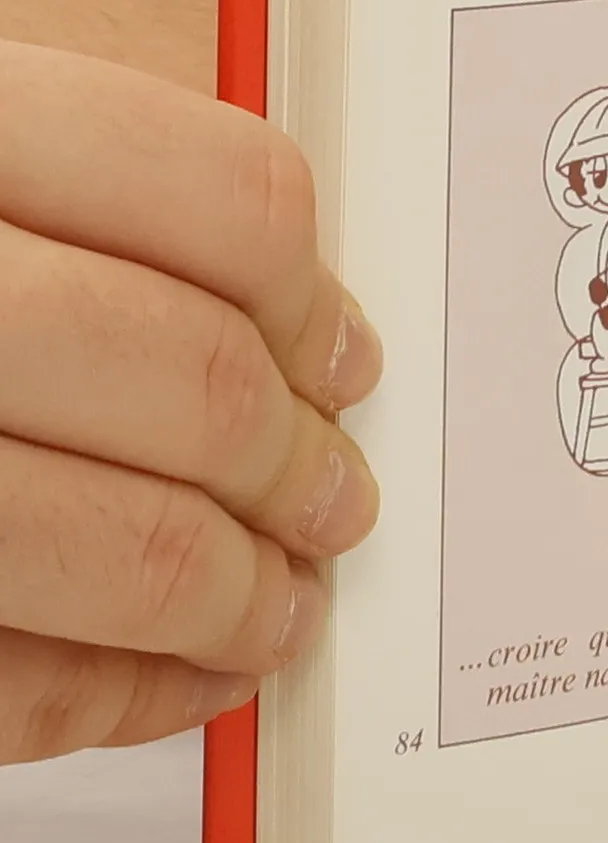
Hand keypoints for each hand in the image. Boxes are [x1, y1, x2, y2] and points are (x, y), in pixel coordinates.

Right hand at [0, 40, 382, 762]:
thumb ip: (92, 146)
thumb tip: (284, 287)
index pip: (226, 201)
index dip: (309, 296)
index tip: (341, 353)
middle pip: (193, 382)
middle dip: (295, 464)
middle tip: (333, 495)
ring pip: (114, 552)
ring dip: (233, 595)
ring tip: (274, 599)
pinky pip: (10, 690)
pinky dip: (121, 696)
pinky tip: (176, 676)